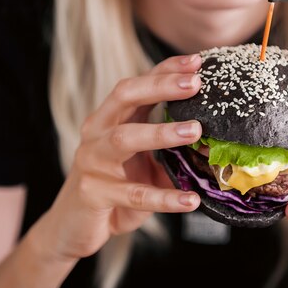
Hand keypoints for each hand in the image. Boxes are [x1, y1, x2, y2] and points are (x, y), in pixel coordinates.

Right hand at [37, 54, 202, 260]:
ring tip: (195, 131)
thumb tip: (215, 142)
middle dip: (160, 86)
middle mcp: (97, 133)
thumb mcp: (140, 161)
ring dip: (160, 133)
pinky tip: (191, 200)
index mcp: (109, 119)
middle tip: (195, 84)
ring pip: (124, 139)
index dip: (164, 70)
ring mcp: (92, 162)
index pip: (137, 85)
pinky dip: (164, 197)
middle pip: (124, 97)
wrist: (72, 226)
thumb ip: (167, 148)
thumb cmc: (113, 186)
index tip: (196, 61)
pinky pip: (133, 195)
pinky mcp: (93, 194)